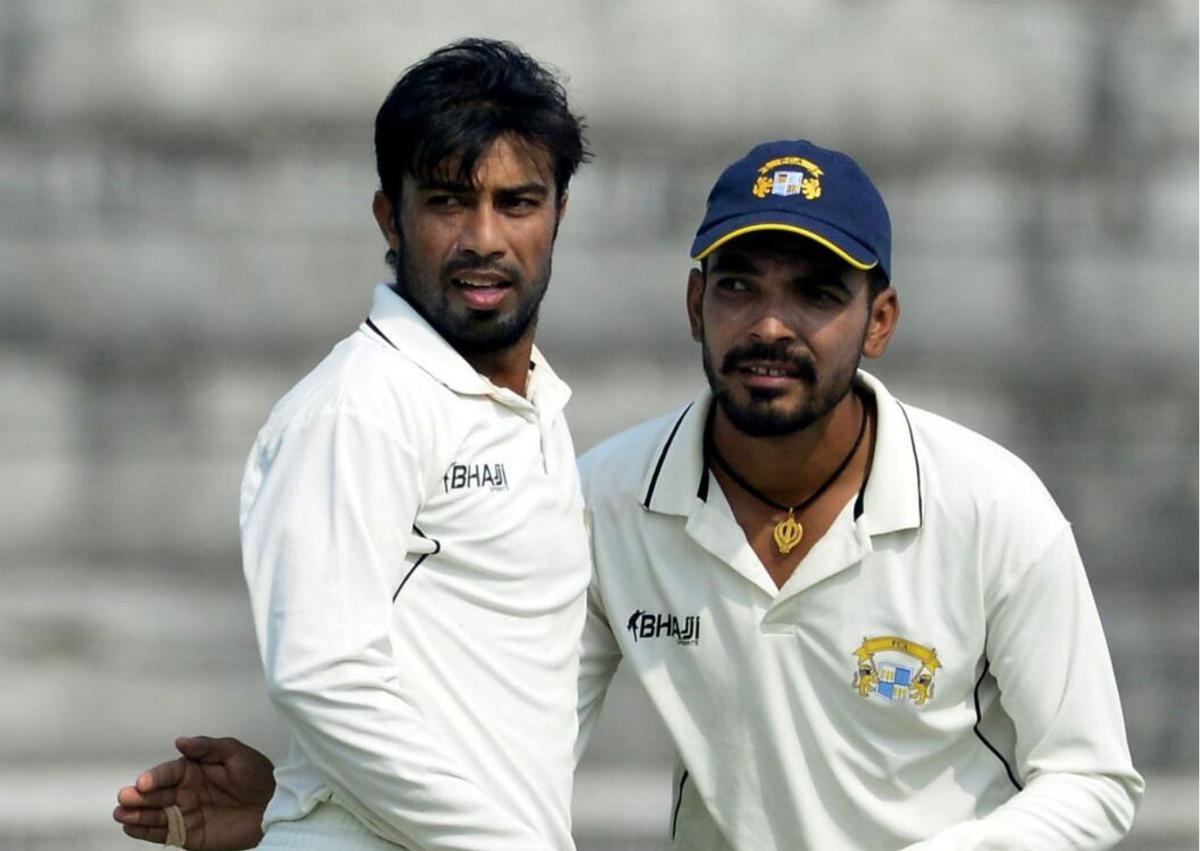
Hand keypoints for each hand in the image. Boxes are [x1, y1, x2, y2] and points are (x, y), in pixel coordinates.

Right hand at [113, 736, 275, 849]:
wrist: (277, 806)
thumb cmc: (259, 776)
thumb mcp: (236, 754)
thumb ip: (208, 747)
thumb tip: (180, 741)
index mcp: (194, 769)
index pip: (168, 772)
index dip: (155, 776)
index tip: (143, 782)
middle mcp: (185, 791)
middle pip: (156, 794)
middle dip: (138, 796)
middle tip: (125, 798)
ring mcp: (186, 813)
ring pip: (155, 814)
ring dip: (137, 814)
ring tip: (122, 814)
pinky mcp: (189, 834)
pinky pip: (164, 833)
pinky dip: (146, 832)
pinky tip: (132, 827)